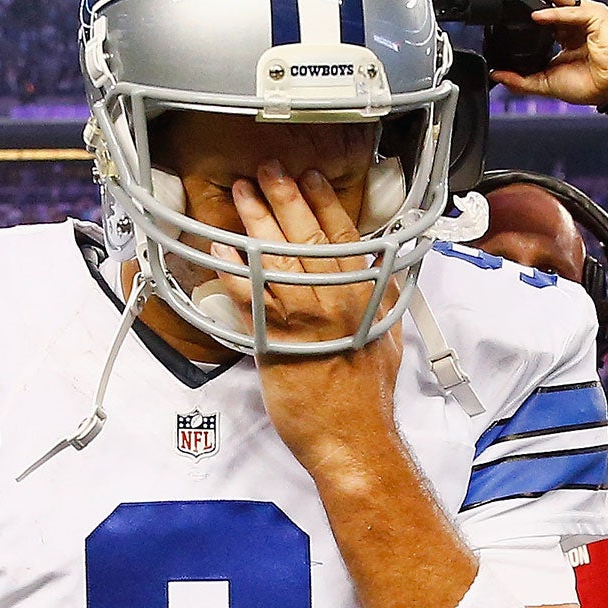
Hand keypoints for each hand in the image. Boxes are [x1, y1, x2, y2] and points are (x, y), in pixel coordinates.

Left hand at [220, 163, 405, 471]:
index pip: (345, 236)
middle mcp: (336, 301)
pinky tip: (220, 251)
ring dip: (256, 222)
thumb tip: (382, 275)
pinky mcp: (275, 343)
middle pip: (307, 237)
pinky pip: (249, 299)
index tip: (311, 176)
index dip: (325, 202)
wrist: (352, 437)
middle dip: (285, 198)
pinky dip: (233, 273)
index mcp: (365, 295)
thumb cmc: (367, 396)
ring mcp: (305, 320)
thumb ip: (382, 300)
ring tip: (241, 195)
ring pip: (277, 260)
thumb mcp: (387, 338)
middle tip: (267, 170)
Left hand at [491, 0, 607, 106]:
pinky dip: (555, 14)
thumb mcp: (545, 82)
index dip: (529, 6)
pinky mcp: (599, 19)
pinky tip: (537, 16)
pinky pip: (574, 13)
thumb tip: (496, 74)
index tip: (508, 0)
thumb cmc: (587, 85)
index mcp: (567, 33)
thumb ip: (520, 79)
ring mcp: (589, 18)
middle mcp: (577, 22)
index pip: (546, 13)